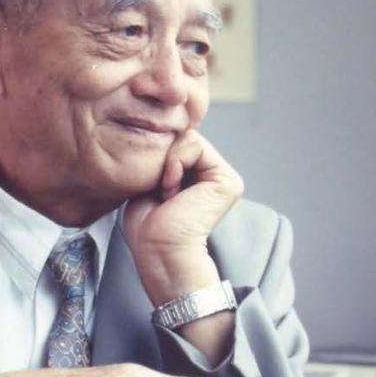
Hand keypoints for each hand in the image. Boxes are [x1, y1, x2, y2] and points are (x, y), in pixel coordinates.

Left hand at [124, 130, 242, 305]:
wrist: (157, 248)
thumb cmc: (147, 223)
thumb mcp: (151, 179)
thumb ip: (164, 155)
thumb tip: (161, 128)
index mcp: (200, 175)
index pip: (176, 140)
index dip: (157, 157)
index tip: (154, 188)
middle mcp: (215, 174)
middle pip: (182, 136)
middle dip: (163, 160)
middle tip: (161, 193)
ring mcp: (224, 177)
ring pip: (187, 138)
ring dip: (168, 166)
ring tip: (167, 195)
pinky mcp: (228, 181)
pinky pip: (194, 145)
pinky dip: (175, 165)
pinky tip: (174, 193)